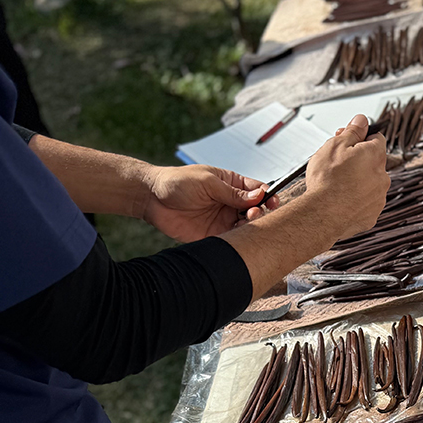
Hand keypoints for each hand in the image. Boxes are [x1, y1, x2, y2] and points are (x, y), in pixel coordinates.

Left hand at [142, 165, 278, 241]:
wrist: (151, 198)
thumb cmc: (177, 182)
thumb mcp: (208, 182)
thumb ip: (233, 192)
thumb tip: (260, 195)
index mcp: (231, 184)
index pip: (258, 190)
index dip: (268, 195)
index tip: (272, 201)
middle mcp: (231, 203)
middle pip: (257, 209)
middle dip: (261, 212)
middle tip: (253, 213)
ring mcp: (224, 219)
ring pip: (247, 226)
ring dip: (251, 226)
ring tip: (245, 223)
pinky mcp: (215, 235)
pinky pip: (233, 240)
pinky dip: (239, 240)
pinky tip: (237, 236)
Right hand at [302, 114, 389, 242]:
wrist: (322, 214)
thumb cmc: (327, 179)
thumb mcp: (336, 145)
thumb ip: (353, 131)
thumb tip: (362, 120)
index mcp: (375, 156)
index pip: (376, 138)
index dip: (360, 138)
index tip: (347, 141)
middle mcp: (383, 176)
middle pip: (372, 162)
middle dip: (357, 160)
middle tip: (336, 163)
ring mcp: (379, 197)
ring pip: (369, 183)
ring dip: (357, 180)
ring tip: (336, 184)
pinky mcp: (372, 215)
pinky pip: (365, 202)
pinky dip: (355, 200)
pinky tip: (340, 200)